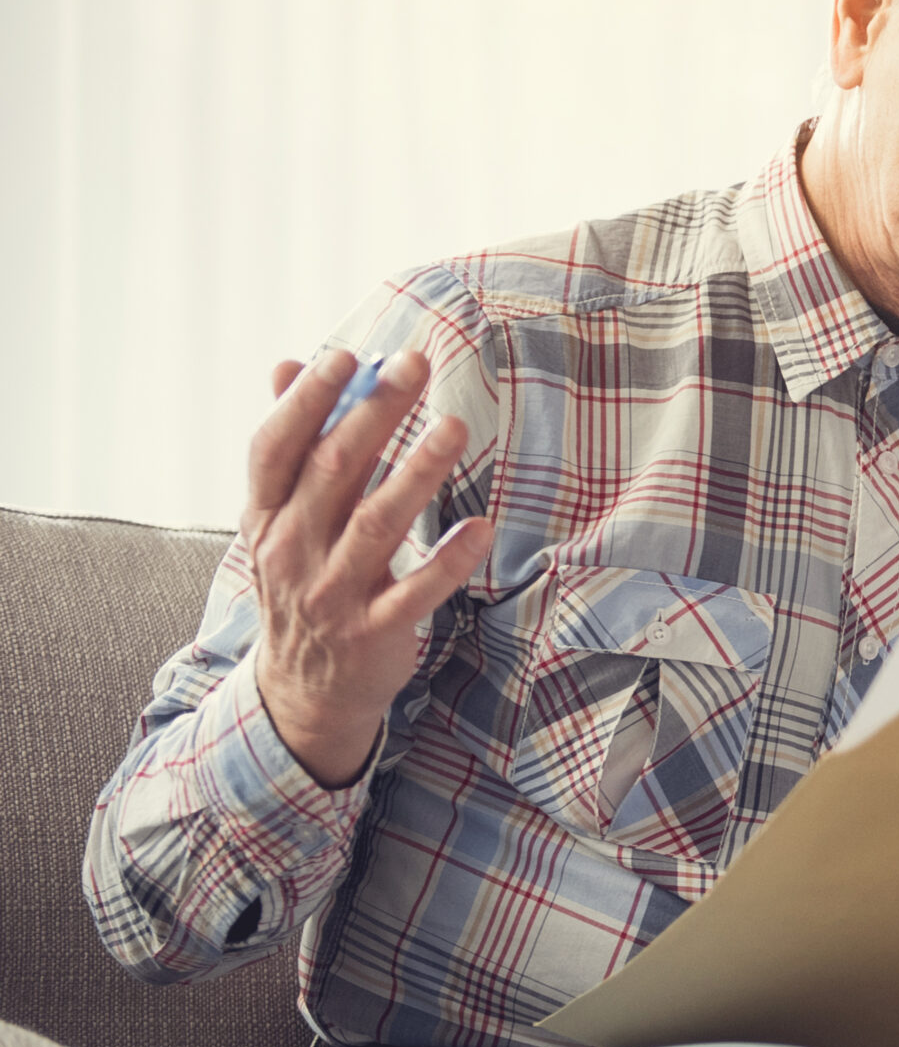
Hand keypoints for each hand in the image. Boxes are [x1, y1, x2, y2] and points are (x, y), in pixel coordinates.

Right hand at [245, 350, 492, 786]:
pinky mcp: (377, 631)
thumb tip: (289, 362)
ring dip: (416, 474)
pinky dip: (449, 560)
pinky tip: (482, 527)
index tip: (347, 355)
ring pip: (377, 525)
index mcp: (267, 516)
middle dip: (374, 414)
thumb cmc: (304, 581)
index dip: (308, 401)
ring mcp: (334, 593)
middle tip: (415, 364)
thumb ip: (295, 443)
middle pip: (333, 471)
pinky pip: (417, 592)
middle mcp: (294, 550)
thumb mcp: (282, 518)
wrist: (304, 691)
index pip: (277, 448)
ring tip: (453, 427)